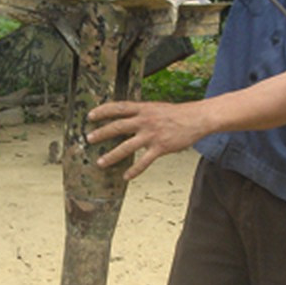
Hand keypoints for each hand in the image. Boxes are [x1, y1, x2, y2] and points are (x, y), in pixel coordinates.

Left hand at [86, 99, 202, 179]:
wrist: (197, 119)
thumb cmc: (176, 114)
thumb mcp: (156, 108)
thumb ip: (141, 112)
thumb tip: (126, 117)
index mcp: (143, 109)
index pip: (119, 107)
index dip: (103, 111)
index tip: (90, 116)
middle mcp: (145, 120)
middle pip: (118, 126)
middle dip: (101, 133)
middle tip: (89, 139)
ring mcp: (152, 135)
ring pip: (127, 146)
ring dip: (112, 155)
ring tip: (100, 162)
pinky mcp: (160, 147)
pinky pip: (144, 161)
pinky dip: (134, 170)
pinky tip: (126, 177)